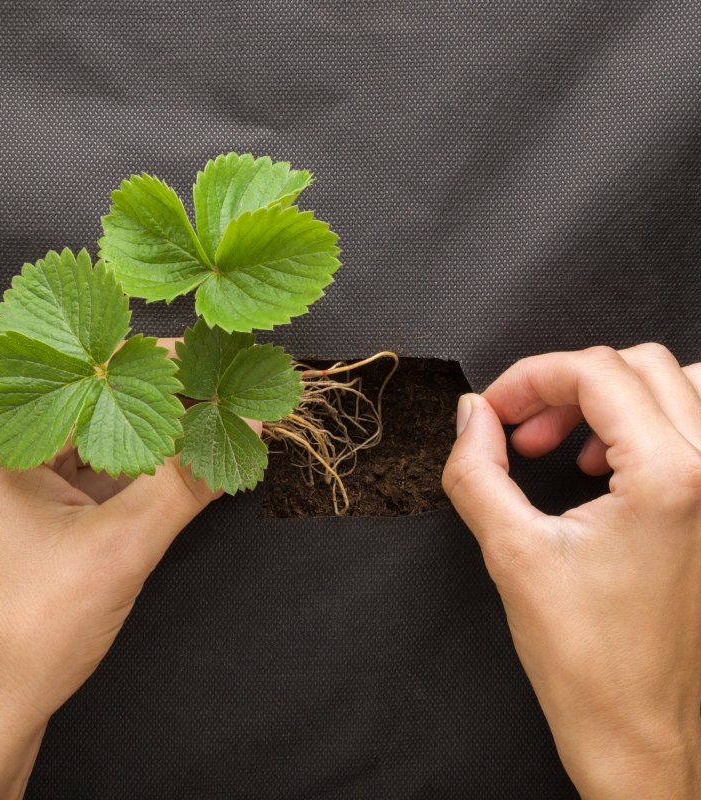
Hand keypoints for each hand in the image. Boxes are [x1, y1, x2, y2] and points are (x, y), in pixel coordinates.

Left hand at [0, 339, 241, 799]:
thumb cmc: (28, 632)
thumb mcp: (121, 547)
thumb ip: (188, 481)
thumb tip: (248, 424)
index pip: (93, 372)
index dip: (164, 363)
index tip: (222, 356)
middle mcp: (1, 441)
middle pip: (101, 400)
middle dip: (170, 399)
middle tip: (233, 386)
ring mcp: (20, 473)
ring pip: (107, 434)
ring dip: (163, 434)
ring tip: (223, 415)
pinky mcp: (40, 501)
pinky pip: (103, 468)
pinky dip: (147, 467)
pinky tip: (193, 458)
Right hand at [443, 343, 700, 797]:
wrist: (643, 735)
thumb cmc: (590, 663)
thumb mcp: (511, 552)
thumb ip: (477, 470)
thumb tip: (473, 417)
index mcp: (672, 477)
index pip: (595, 372)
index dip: (528, 378)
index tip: (494, 411)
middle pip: (638, 366)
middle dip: (564, 385)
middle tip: (519, 427)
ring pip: (678, 386)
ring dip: (610, 398)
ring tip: (566, 442)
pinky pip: (696, 429)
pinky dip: (645, 424)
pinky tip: (605, 468)